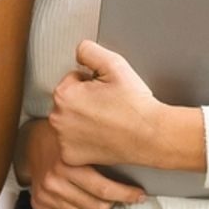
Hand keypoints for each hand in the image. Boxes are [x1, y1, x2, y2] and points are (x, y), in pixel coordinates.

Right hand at [22, 120, 143, 208]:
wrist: (32, 142)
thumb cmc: (63, 141)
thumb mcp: (83, 142)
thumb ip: (102, 155)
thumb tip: (134, 168)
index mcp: (67, 164)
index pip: (103, 189)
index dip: (126, 194)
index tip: (139, 195)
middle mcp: (54, 181)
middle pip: (97, 207)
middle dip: (113, 203)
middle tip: (118, 196)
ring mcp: (45, 195)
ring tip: (99, 200)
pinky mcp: (39, 204)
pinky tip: (84, 206)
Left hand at [50, 40, 163, 167]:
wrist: (152, 135)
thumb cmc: (135, 104)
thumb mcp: (115, 65)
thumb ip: (89, 50)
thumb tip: (78, 51)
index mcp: (64, 94)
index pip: (72, 80)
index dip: (92, 83)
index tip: (106, 93)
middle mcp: (57, 118)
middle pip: (68, 101)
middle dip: (84, 101)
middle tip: (108, 107)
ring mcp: (62, 141)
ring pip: (69, 121)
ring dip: (82, 120)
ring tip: (106, 122)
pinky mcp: (70, 157)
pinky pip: (71, 143)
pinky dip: (82, 141)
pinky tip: (100, 137)